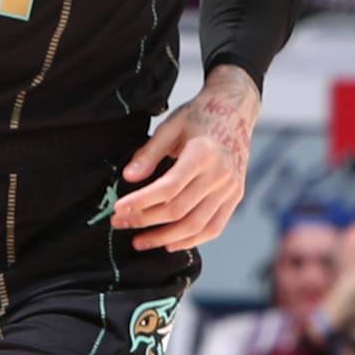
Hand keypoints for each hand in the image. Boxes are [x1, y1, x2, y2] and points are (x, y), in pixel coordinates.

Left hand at [113, 67, 258, 251]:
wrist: (235, 111)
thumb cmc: (198, 117)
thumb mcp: (170, 127)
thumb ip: (149, 153)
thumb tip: (128, 177)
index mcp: (203, 153)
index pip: (168, 188)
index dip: (140, 202)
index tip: (118, 209)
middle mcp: (221, 174)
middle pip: (179, 210)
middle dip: (145, 221)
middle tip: (119, 223)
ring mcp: (231, 188)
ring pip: (196, 225)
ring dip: (164, 238)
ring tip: (140, 241)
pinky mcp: (236, 197)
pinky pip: (214, 228)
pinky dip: (191, 241)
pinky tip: (169, 244)